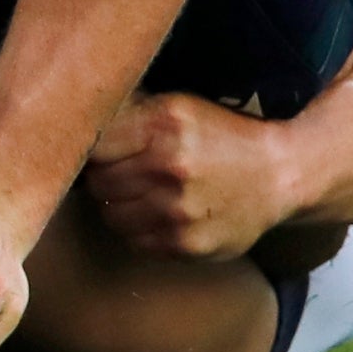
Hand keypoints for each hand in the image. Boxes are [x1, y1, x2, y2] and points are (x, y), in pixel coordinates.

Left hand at [83, 91, 297, 259]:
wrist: (281, 175)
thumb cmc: (220, 136)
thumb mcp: (178, 106)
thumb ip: (128, 111)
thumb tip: (71, 115)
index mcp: (164, 123)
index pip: (91, 143)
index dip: (89, 148)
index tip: (97, 150)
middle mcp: (170, 167)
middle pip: (97, 181)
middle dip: (103, 177)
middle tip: (120, 172)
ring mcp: (178, 211)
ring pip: (110, 215)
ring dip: (117, 206)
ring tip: (138, 194)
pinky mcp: (186, 244)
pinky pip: (134, 241)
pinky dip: (137, 229)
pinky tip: (157, 214)